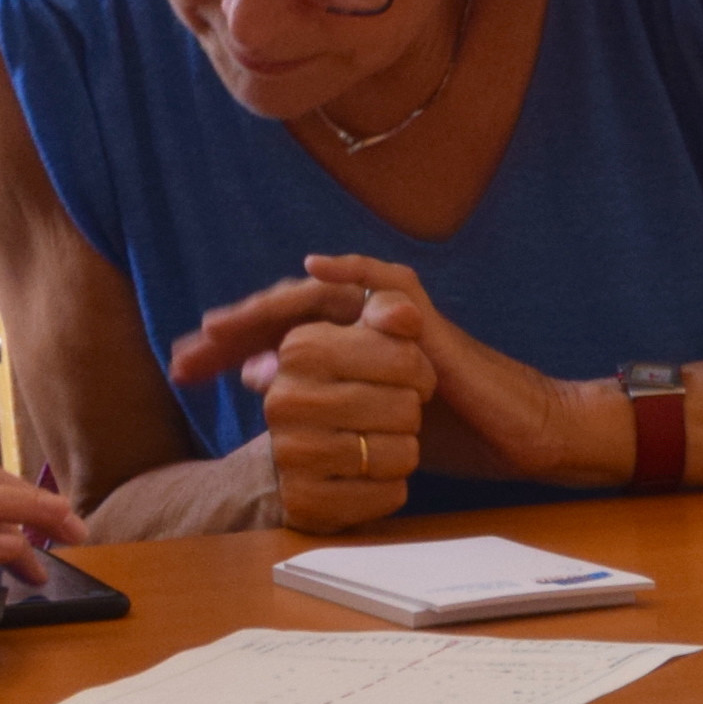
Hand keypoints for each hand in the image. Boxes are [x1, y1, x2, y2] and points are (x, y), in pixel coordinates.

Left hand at [171, 257, 616, 505]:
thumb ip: (315, 401)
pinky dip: (355, 273)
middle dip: (233, 331)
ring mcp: (393, 319)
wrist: (519, 433)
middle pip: (286, 312)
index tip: (182, 371)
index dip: (227, 349)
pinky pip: (390, 285)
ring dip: (270, 307)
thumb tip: (256, 381)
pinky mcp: (426, 322)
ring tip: (223, 325)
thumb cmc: (449, 430)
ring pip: (321, 297)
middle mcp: (363, 325)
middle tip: (184, 354)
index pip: (276, 339)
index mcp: (346, 350)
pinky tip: (316, 270)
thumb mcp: (365, 423)